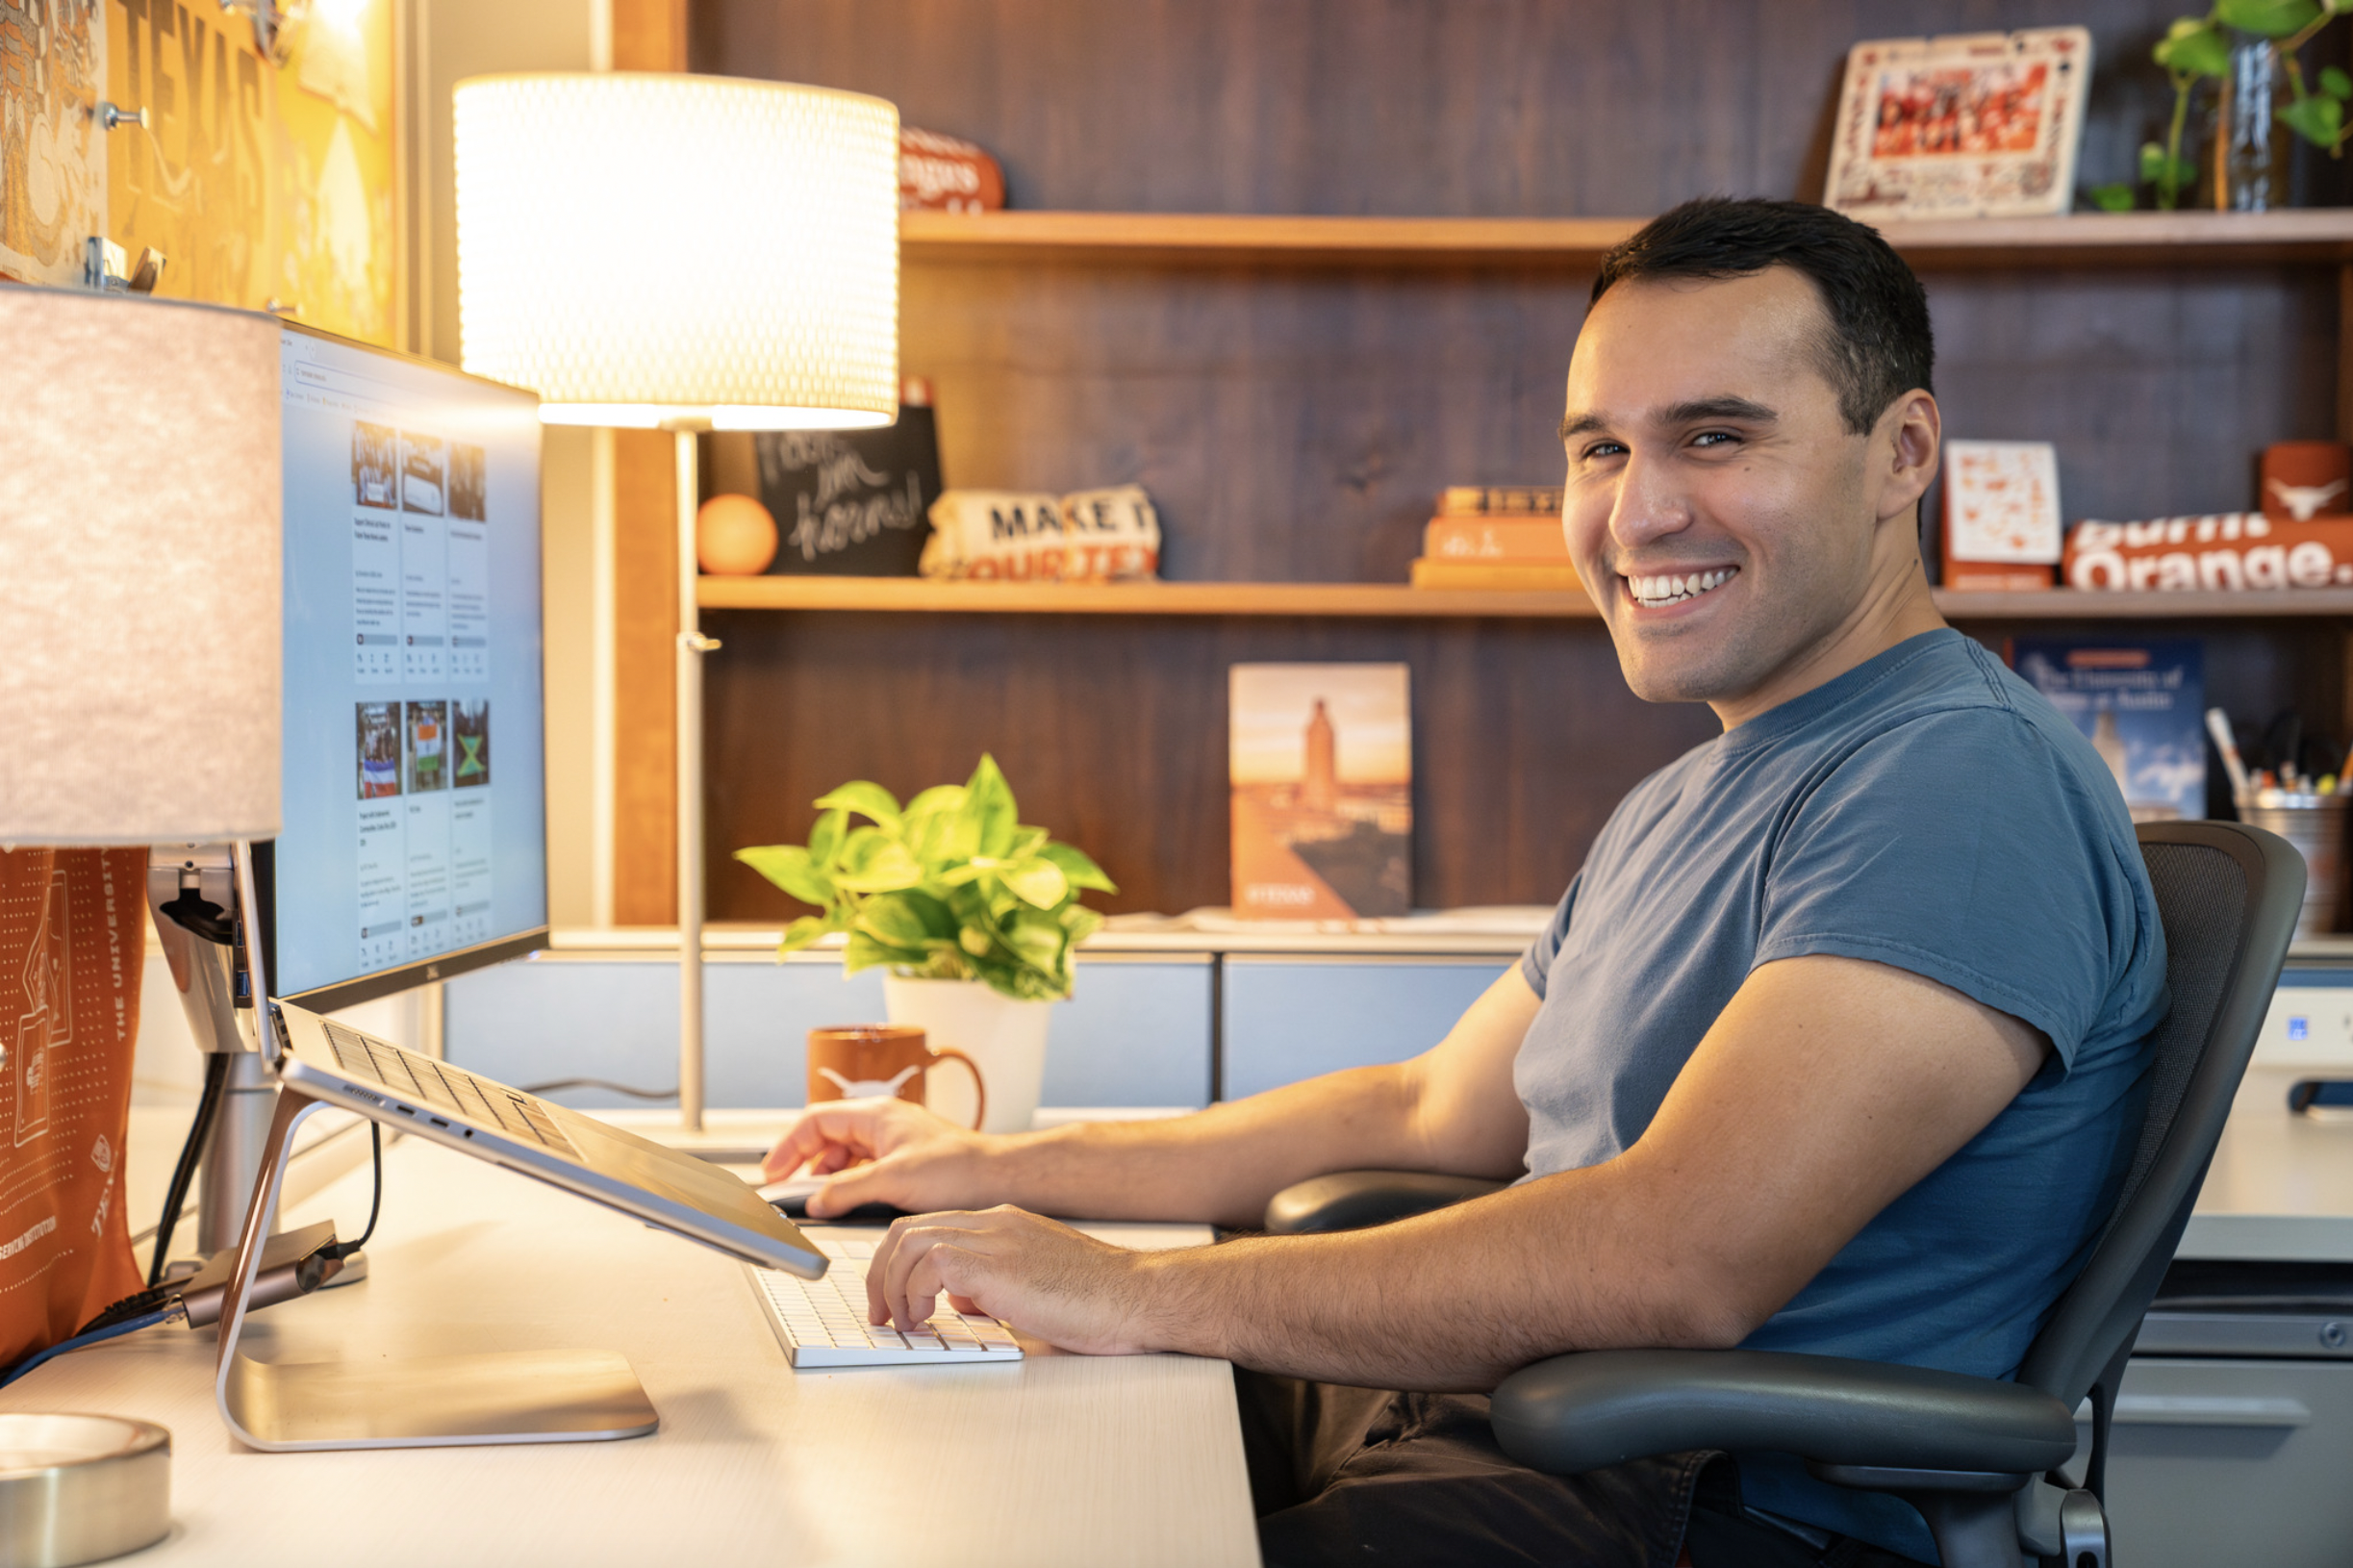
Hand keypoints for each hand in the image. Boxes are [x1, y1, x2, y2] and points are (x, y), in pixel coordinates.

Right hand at [760, 1097, 995, 1218]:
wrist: (999, 1178)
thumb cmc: (958, 1169)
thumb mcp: (893, 1181)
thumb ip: (847, 1190)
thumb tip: (815, 1201)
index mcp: (875, 1115)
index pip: (815, 1120)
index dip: (789, 1146)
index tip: (773, 1172)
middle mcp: (883, 1122)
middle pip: (827, 1137)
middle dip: (806, 1164)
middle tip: (791, 1191)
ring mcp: (894, 1141)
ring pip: (846, 1155)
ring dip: (829, 1177)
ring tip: (822, 1202)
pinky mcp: (905, 1160)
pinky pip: (865, 1168)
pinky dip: (851, 1184)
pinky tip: (850, 1204)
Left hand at [867, 1206, 1172, 1355]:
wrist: (1135, 1297)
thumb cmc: (1097, 1300)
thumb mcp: (1031, 1289)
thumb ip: (990, 1287)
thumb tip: (956, 1301)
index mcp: (1002, 1226)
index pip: (928, 1228)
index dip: (898, 1263)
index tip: (892, 1299)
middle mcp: (994, 1223)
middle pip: (906, 1228)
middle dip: (881, 1273)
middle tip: (882, 1314)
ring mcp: (995, 1238)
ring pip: (908, 1241)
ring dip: (891, 1285)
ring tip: (902, 1322)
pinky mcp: (996, 1263)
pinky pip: (929, 1263)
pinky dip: (913, 1293)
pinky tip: (926, 1320)